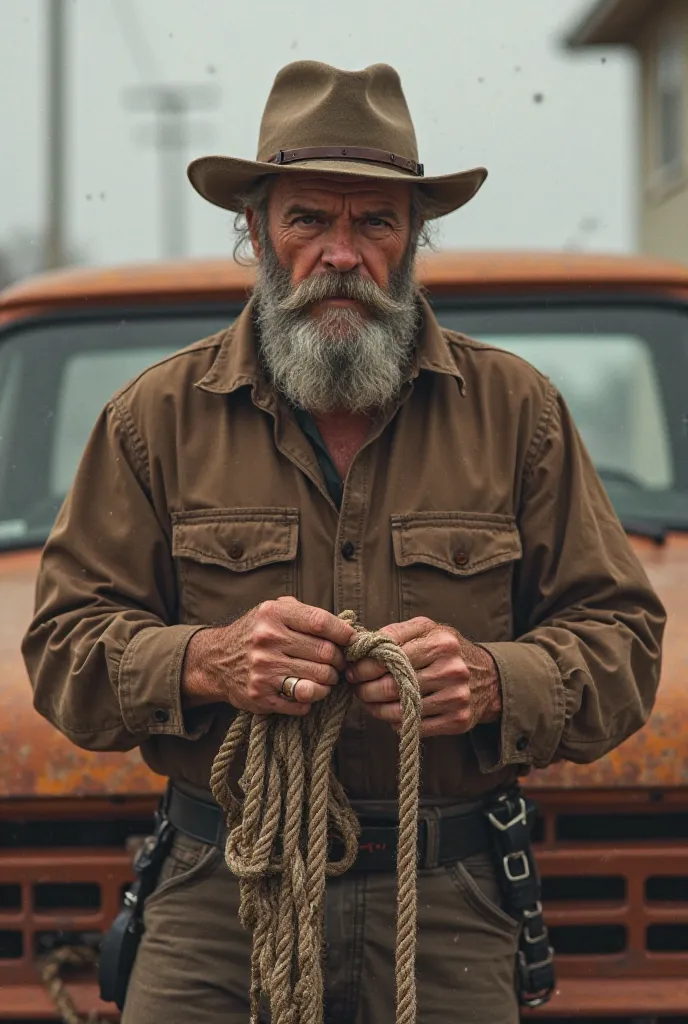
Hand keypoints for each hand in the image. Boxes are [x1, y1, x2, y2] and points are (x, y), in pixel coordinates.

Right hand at [182, 596, 355, 715]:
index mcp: (273, 615)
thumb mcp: (273, 611)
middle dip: (339, 662)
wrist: (216, 661)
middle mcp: (267, 640)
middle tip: (339, 664)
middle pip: (325, 654)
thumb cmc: (255, 633)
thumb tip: (346, 627)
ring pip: (319, 681)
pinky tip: (306, 690)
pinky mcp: (261, 696)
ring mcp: (263, 670)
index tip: (352, 640)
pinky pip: (303, 703)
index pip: (321, 623)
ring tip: (325, 678)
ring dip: (329, 682)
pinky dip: (311, 699)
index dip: (343, 633)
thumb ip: (305, 613)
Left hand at [345, 617, 501, 736]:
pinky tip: (389, 712)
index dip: (363, 664)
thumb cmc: (448, 650)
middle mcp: (451, 669)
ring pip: (399, 710)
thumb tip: (360, 643)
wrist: (489, 677)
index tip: (351, 668)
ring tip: (367, 700)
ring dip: (374, 707)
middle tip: (354, 686)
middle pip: (391, 685)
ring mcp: (456, 697)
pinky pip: (413, 727)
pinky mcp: (458, 720)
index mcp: (441, 642)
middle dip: (364, 688)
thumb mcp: (428, 630)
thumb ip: (395, 632)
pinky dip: (394, 722)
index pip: (388, 656)